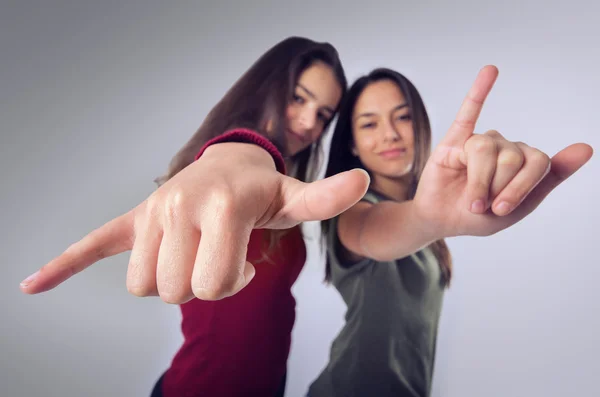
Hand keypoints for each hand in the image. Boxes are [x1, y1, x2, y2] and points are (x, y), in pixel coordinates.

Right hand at [20, 142, 369, 301]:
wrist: (228, 162)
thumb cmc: (263, 188)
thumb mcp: (295, 195)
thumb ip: (324, 197)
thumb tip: (362, 183)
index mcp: (221, 208)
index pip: (213, 286)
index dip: (230, 286)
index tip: (242, 265)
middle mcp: (180, 206)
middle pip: (175, 291)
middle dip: (199, 286)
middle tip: (219, 257)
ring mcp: (153, 214)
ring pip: (143, 286)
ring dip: (169, 281)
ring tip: (194, 254)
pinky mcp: (132, 221)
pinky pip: (93, 244)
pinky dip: (63, 266)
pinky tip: (33, 285)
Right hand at [414, 65, 592, 238]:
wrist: (442, 220)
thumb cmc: (479, 216)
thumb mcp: (519, 207)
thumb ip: (551, 177)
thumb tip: (588, 147)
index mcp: (526, 160)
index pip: (537, 162)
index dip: (519, 188)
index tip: (501, 210)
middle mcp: (505, 145)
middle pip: (510, 157)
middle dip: (495, 187)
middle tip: (481, 204)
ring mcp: (480, 140)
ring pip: (485, 150)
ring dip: (478, 182)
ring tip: (470, 199)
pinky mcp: (454, 139)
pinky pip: (468, 112)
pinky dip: (479, 91)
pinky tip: (490, 71)